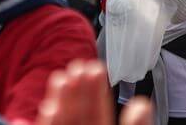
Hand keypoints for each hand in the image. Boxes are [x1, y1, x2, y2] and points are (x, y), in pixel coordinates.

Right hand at [37, 59, 151, 124]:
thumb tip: (142, 104)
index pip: (100, 112)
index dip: (97, 90)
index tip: (94, 67)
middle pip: (78, 115)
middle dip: (76, 90)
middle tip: (76, 67)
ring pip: (61, 123)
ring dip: (58, 103)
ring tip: (60, 80)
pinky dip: (44, 124)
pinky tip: (42, 111)